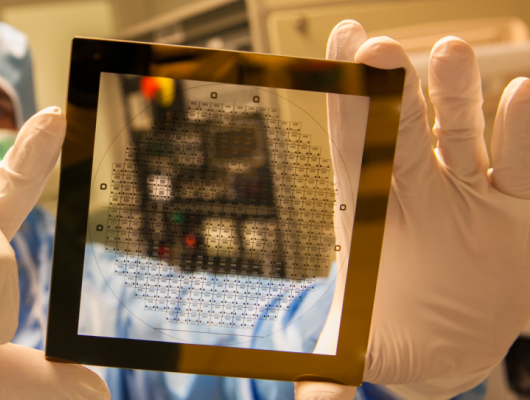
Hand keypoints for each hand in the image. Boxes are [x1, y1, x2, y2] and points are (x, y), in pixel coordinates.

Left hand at [296, 20, 529, 399]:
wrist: (449, 339)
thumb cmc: (393, 330)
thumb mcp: (363, 350)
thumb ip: (337, 373)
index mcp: (372, 213)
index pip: (353, 151)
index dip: (346, 104)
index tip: (338, 52)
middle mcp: (419, 191)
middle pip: (404, 132)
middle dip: (395, 92)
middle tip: (381, 48)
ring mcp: (471, 195)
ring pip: (464, 136)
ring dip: (458, 95)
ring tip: (450, 52)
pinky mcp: (519, 211)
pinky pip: (524, 168)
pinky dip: (525, 134)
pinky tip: (524, 95)